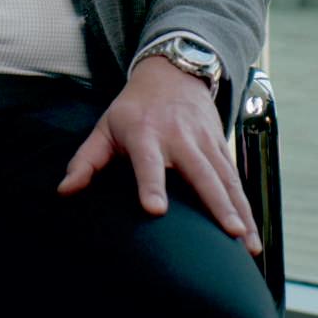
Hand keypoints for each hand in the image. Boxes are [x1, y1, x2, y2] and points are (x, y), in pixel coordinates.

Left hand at [57, 56, 260, 254]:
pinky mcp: (221, 145)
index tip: (155, 209)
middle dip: (215, 203)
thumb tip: (64, 191)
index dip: (150, 184)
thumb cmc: (133, 109)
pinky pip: (236, 179)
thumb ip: (85, 160)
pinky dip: (247, 206)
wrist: (171, 73)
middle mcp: (179, 137)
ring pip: (225, 179)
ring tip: (248, 244)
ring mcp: (204, 141)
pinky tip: (253, 235)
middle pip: (200, 173)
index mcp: (145, 134)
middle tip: (229, 233)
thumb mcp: (105, 127)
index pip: (147, 162)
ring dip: (239, 211)